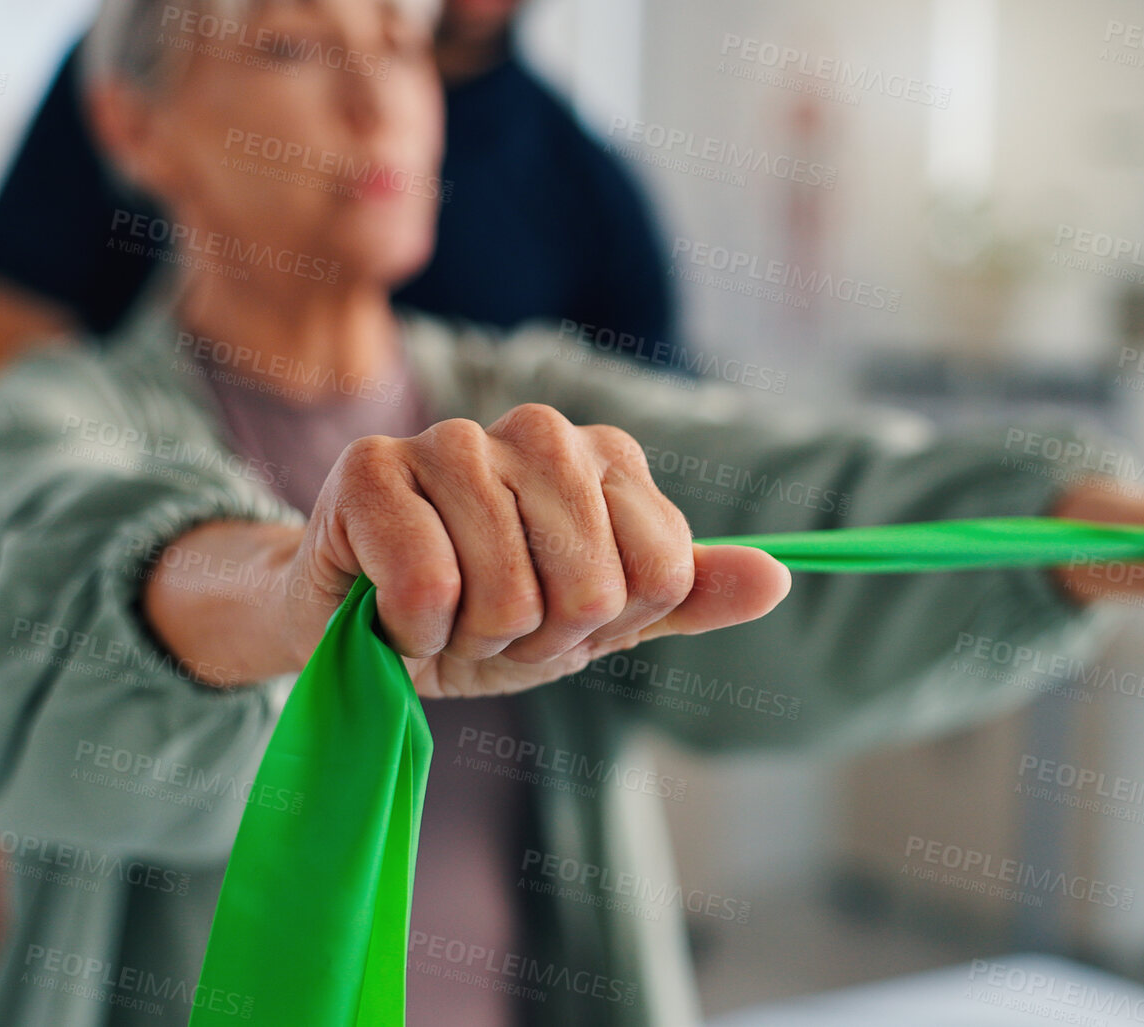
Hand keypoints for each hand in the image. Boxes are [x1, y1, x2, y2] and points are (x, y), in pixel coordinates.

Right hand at [152, 404, 791, 695]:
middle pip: (592, 589)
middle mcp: (540, 432)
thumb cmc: (486, 619)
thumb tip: (780, 578)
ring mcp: (453, 440)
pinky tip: (393, 609)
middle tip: (494, 623)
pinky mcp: (370, 466)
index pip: (661, 573)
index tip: (561, 619)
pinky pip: (428, 584)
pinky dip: (412, 629)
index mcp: (607, 459)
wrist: (363, 633)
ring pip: (508, 591)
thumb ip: (686, 597)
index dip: (607, 628)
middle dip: (539, 637)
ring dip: (471, 637)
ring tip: (444, 616)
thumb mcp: (600, 623)